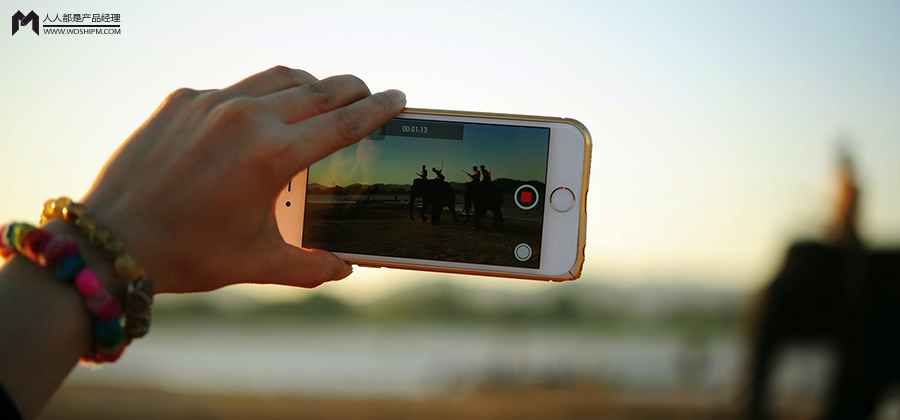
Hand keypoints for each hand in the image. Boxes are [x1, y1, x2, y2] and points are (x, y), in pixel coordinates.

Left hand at [80, 66, 405, 292]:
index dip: (378, 109)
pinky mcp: (182, 99)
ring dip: (309, 84)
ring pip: (278, 77)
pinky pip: (235, 88)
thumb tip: (345, 268)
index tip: (399, 98)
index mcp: (273, 155)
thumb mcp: (257, 263)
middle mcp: (246, 118)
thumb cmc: (188, 254)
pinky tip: (258, 116)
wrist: (112, 241)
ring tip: (322, 95)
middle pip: (318, 88)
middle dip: (351, 88)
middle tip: (367, 93)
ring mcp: (211, 102)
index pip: (344, 122)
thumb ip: (311, 265)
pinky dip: (259, 96)